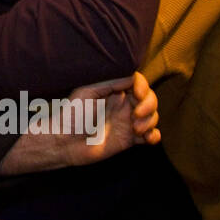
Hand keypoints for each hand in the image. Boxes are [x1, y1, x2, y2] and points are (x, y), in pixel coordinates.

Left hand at [0, 73, 159, 174]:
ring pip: (152, 116)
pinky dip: (154, 136)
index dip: (143, 87)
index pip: (137, 83)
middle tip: (136, 114)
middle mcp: (123, 105)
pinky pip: (150, 136)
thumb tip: (132, 76)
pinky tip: (147, 138)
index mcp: (113, 91)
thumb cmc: (72, 116)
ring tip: (135, 128)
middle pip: (149, 99)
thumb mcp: (88, 93)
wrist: (65, 143)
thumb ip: (109, 83)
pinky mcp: (129, 139)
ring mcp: (127, 122)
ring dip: (150, 121)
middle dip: (149, 105)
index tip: (137, 94)